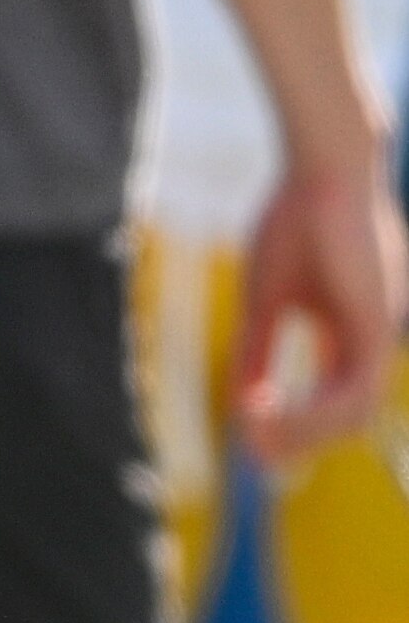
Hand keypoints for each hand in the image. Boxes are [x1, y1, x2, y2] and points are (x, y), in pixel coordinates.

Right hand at [237, 145, 406, 466]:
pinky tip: (273, 415)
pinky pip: (354, 390)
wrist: (324, 169)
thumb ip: (257, 350)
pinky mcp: (378, 324)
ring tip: (255, 440)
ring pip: (353, 411)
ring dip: (304, 434)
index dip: (292, 422)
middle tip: (251, 454)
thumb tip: (240, 403)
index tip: (248, 439)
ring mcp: (381, 333)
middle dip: (297, 440)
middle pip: (344, 412)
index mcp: (351, 327)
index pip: (330, 393)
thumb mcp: (265, 297)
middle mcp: (374, 337)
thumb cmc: (294, 220)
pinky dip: (315, 412)